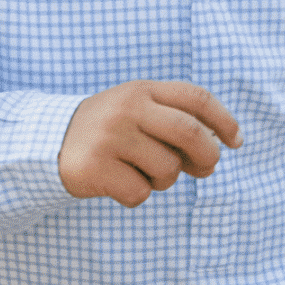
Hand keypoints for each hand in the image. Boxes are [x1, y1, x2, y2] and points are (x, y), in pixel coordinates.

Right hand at [59, 80, 240, 210]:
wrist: (49, 142)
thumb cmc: (109, 130)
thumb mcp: (138, 112)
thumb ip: (175, 124)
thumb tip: (215, 154)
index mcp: (142, 90)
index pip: (196, 98)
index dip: (223, 120)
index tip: (236, 141)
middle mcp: (127, 108)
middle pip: (190, 134)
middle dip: (208, 157)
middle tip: (205, 169)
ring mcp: (110, 137)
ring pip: (167, 170)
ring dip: (163, 180)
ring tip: (141, 172)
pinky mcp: (95, 167)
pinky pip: (140, 193)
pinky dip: (136, 195)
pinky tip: (118, 183)